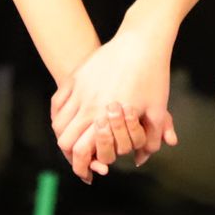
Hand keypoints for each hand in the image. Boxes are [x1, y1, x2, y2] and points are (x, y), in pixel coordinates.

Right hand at [49, 22, 179, 180]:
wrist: (142, 41)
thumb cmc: (153, 76)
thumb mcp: (158, 110)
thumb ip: (150, 140)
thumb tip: (140, 160)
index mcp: (106, 116)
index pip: (82, 151)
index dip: (82, 167)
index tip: (88, 174)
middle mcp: (88, 104)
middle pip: (65, 140)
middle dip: (71, 156)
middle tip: (81, 161)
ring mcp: (79, 89)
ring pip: (58, 123)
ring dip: (64, 136)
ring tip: (76, 141)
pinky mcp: (76, 76)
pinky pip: (57, 103)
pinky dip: (59, 116)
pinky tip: (68, 120)